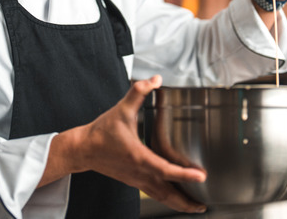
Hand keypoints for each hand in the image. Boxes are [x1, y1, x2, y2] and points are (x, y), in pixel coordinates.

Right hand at [50, 75, 206, 213]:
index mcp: (138, 156)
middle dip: (185, 201)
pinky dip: (168, 199)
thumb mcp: (121, 109)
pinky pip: (154, 194)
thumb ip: (138, 92)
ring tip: (196, 208)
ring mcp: (137, 179)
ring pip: (161, 197)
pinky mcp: (134, 181)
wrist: (83, 149)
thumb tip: (155, 80)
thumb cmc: (102, 132)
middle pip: (166, 193)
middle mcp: (139, 172)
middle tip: (203, 206)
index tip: (201, 176)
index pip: (165, 169)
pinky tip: (177, 199)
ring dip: (179, 204)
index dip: (184, 174)